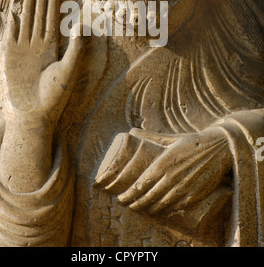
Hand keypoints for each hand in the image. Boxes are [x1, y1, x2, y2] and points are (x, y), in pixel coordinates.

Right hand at [2, 0, 84, 127]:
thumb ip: (75, 48)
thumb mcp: (68, 70)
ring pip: (26, 17)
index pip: (54, 15)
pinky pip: (12, 34)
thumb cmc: (54, 96)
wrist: (33, 115)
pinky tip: (15, 7)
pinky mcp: (10, 56)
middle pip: (39, 11)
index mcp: (54, 45)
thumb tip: (80, 23)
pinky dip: (13, 21)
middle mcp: (39, 43)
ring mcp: (24, 48)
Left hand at [96, 127, 232, 213]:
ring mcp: (184, 188)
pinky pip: (176, 207)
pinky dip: (166, 210)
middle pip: (148, 197)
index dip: (129, 194)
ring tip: (142, 209)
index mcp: (163, 163)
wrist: (219, 148)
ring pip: (161, 204)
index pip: (141, 184)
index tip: (121, 197)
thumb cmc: (192, 142)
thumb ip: (150, 137)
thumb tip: (131, 130)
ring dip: (149, 209)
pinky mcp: (195, 195)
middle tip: (128, 204)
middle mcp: (172, 177)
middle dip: (136, 203)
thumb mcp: (170, 138)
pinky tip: (160, 209)